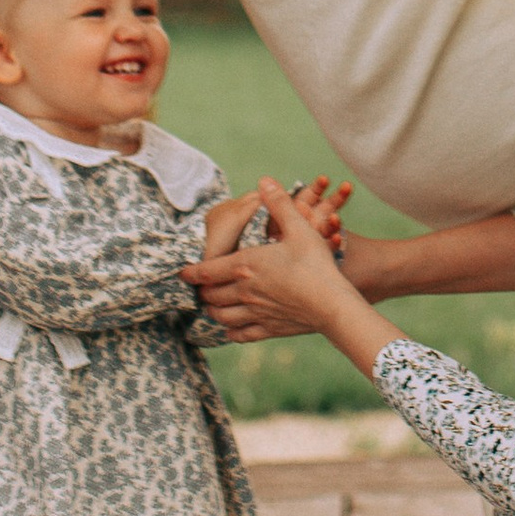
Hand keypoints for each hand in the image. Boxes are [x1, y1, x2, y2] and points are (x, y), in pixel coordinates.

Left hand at [194, 178, 359, 340]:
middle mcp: (245, 291)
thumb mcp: (299, 228)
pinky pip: (241, 334)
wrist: (332, 304)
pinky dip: (231, 333)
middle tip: (200, 288)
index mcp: (246, 266)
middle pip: (212, 295)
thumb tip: (264, 180)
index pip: (208, 271)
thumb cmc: (315, 264)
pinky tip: (231, 330)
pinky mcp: (269, 329)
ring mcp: (255, 313)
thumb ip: (279, 204)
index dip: (192, 272)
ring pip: (222, 317)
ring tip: (211, 307)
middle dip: (203, 291)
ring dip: (213, 311)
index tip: (183, 273)